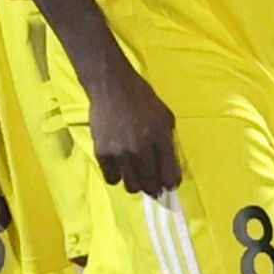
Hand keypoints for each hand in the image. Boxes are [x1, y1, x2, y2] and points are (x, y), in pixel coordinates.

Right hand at [84, 56, 180, 195]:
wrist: (112, 86)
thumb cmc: (142, 99)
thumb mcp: (166, 117)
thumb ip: (169, 142)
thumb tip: (170, 167)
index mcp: (160, 139)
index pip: (170, 176)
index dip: (170, 183)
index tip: (168, 183)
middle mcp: (141, 149)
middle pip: (150, 186)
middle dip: (154, 186)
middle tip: (150, 180)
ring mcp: (121, 153)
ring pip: (131, 187)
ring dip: (135, 183)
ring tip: (134, 172)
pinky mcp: (103, 153)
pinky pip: (111, 179)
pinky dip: (116, 175)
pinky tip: (119, 165)